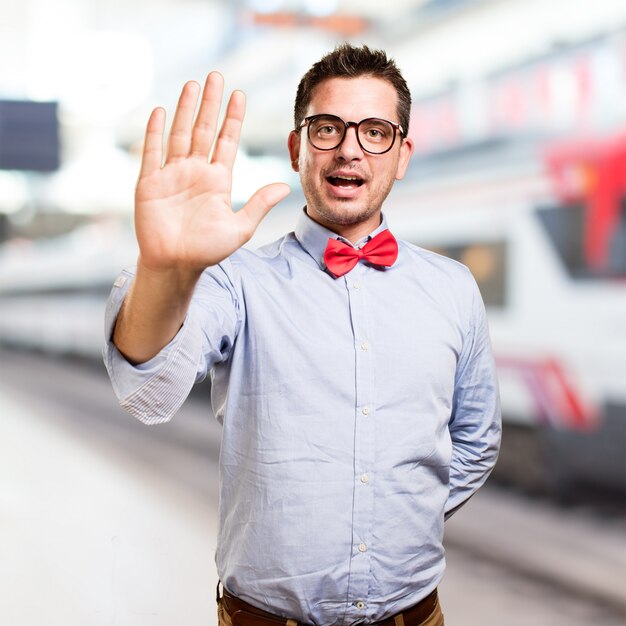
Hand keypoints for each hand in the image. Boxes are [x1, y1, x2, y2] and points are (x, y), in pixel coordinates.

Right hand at [134, 72, 290, 274]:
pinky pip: (151, 152)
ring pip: (179, 134)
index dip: (233, 118)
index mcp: (218, 180)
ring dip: (186, 109)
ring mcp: (172, 175)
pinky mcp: (149, 183)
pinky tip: (159, 111)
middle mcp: (195, 172)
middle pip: (204, 130)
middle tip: (216, 76)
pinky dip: (154, 132)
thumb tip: (285, 186)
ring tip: (193, 84)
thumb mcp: (240, 227)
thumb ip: (259, 204)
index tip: (239, 95)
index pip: (227, 141)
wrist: (176, 266)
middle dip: (211, 103)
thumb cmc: (207, 250)